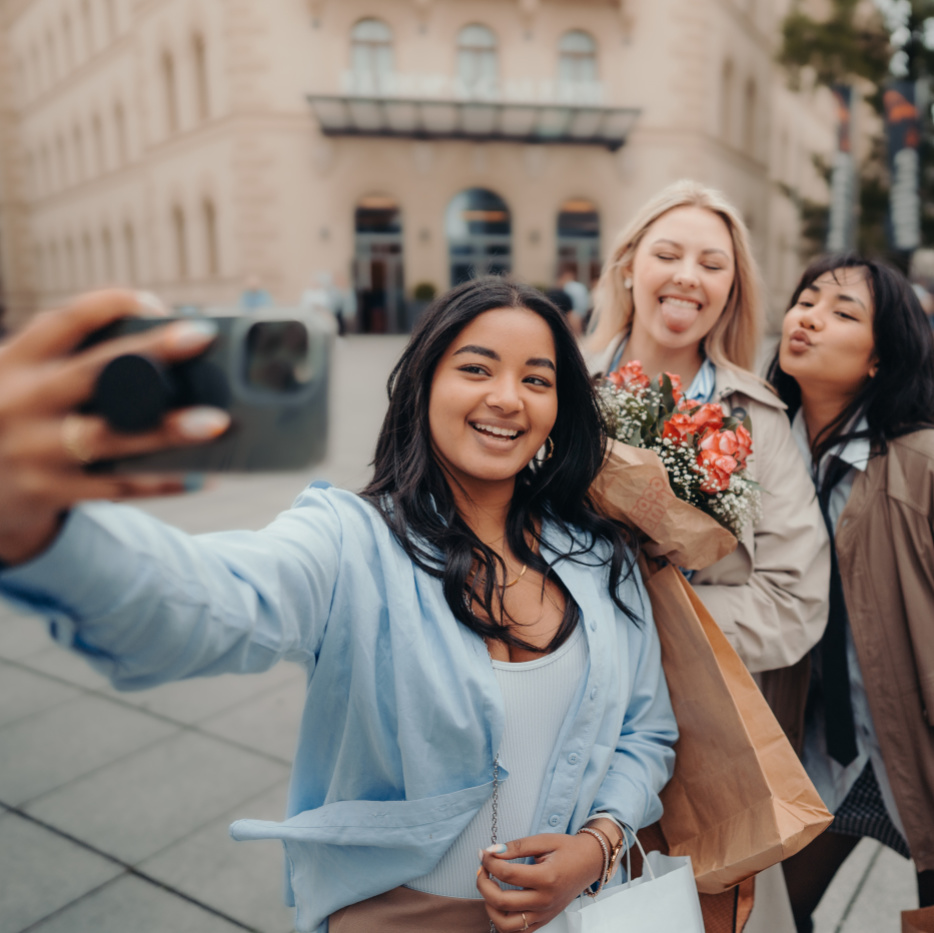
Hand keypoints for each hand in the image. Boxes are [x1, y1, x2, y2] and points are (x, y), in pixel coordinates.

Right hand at [0, 289, 229, 564]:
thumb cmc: (14, 419)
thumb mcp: (19, 379)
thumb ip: (66, 361)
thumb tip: (157, 344)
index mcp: (15, 362)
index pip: (65, 320)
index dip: (112, 305)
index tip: (156, 304)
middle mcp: (21, 401)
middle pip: (93, 371)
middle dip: (150, 351)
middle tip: (201, 336)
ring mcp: (34, 450)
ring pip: (109, 436)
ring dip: (167, 429)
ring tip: (217, 422)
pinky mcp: (49, 491)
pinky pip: (115, 488)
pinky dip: (160, 482)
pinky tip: (200, 476)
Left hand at [476, 832, 603, 930]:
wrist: (589, 863)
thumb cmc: (568, 850)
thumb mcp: (544, 840)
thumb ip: (517, 846)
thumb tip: (492, 850)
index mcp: (546, 878)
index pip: (507, 874)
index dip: (489, 861)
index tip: (483, 853)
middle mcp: (544, 901)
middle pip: (502, 902)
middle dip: (483, 883)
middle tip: (482, 869)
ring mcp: (544, 914)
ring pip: (506, 926)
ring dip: (490, 908)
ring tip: (490, 888)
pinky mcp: (544, 921)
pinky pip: (518, 932)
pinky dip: (503, 921)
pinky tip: (500, 903)